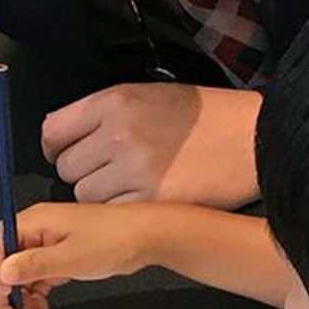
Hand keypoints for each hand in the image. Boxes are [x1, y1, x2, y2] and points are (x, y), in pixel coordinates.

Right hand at [0, 202, 172, 308]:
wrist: (146, 238)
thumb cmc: (114, 239)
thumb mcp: (70, 258)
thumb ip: (33, 266)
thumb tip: (3, 272)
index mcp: (34, 222)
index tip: (5, 299)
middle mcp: (37, 233)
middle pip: (6, 268)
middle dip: (11, 300)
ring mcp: (47, 247)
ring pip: (23, 282)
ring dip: (29, 308)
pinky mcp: (59, 260)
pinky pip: (39, 285)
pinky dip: (41, 305)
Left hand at [40, 83, 261, 206]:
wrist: (254, 138)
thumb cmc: (208, 117)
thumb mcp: (151, 95)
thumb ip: (105, 113)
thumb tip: (70, 135)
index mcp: (115, 102)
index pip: (54, 130)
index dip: (56, 147)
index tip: (64, 154)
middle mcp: (119, 134)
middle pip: (67, 168)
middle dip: (83, 172)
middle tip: (111, 172)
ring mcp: (134, 170)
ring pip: (86, 195)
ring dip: (101, 196)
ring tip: (132, 185)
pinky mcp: (151, 200)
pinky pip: (112, 213)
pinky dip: (122, 211)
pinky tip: (144, 199)